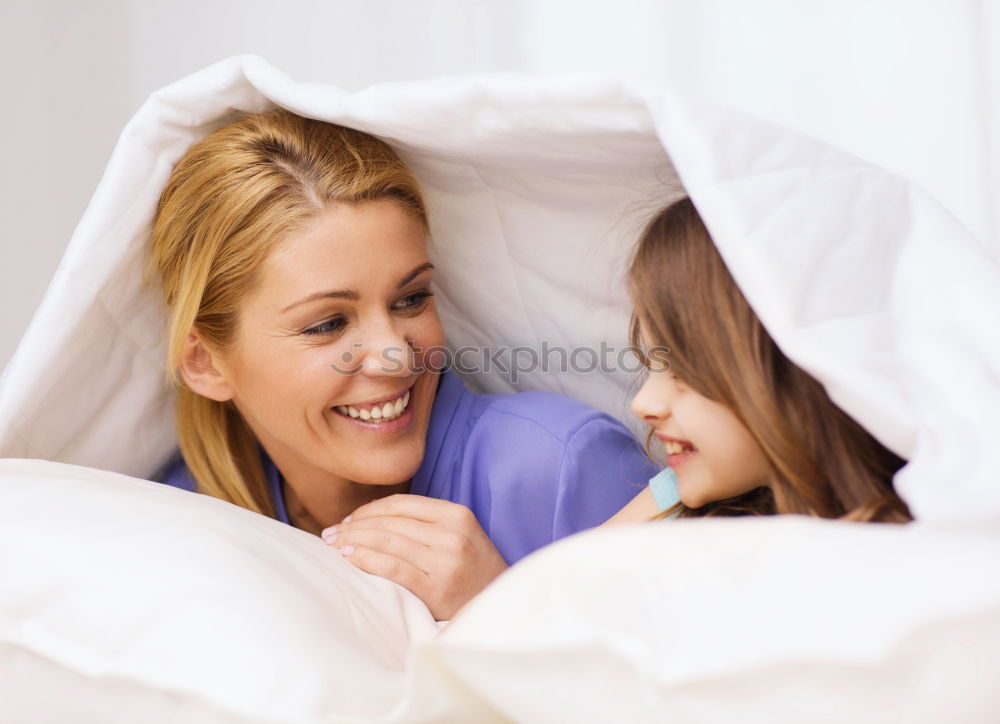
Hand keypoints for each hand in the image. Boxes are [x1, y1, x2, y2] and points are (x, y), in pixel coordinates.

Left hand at [321, 494, 508, 620]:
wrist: (500, 605)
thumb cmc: (473, 570)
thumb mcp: (461, 534)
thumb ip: (427, 522)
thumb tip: (372, 518)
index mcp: (457, 515)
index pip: (400, 504)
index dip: (368, 509)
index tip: (348, 519)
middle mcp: (451, 534)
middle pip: (389, 522)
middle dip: (353, 525)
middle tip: (330, 533)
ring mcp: (444, 561)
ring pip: (387, 541)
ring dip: (353, 540)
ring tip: (333, 545)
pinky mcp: (436, 588)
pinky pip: (392, 568)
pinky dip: (365, 559)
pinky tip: (348, 557)